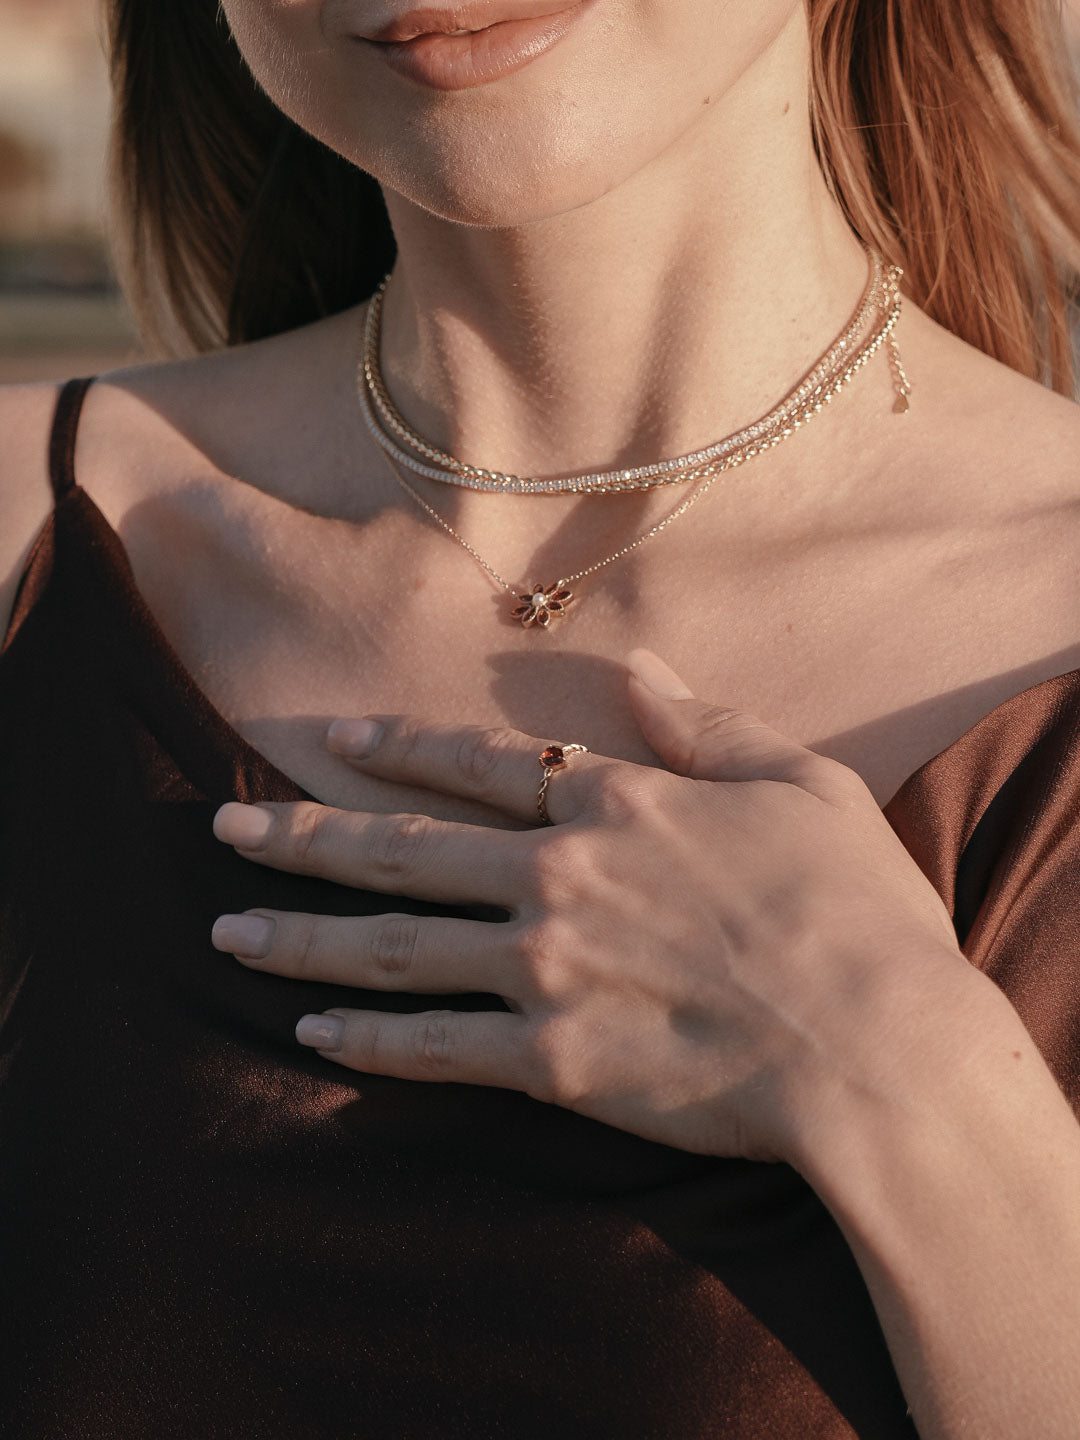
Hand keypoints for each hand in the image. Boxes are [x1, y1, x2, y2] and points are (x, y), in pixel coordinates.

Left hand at [211, 649, 974, 1165]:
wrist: (879, 1047)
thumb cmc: (854, 911)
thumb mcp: (797, 782)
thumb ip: (705, 724)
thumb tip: (640, 668)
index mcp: (614, 805)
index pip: (478, 765)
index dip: (397, 748)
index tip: (330, 738)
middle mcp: (556, 876)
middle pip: (400, 849)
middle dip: (301, 836)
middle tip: (221, 827)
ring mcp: (544, 968)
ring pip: (391, 946)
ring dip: (300, 939)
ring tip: (224, 934)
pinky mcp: (551, 1061)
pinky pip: (435, 1048)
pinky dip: (367, 1043)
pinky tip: (309, 1035)